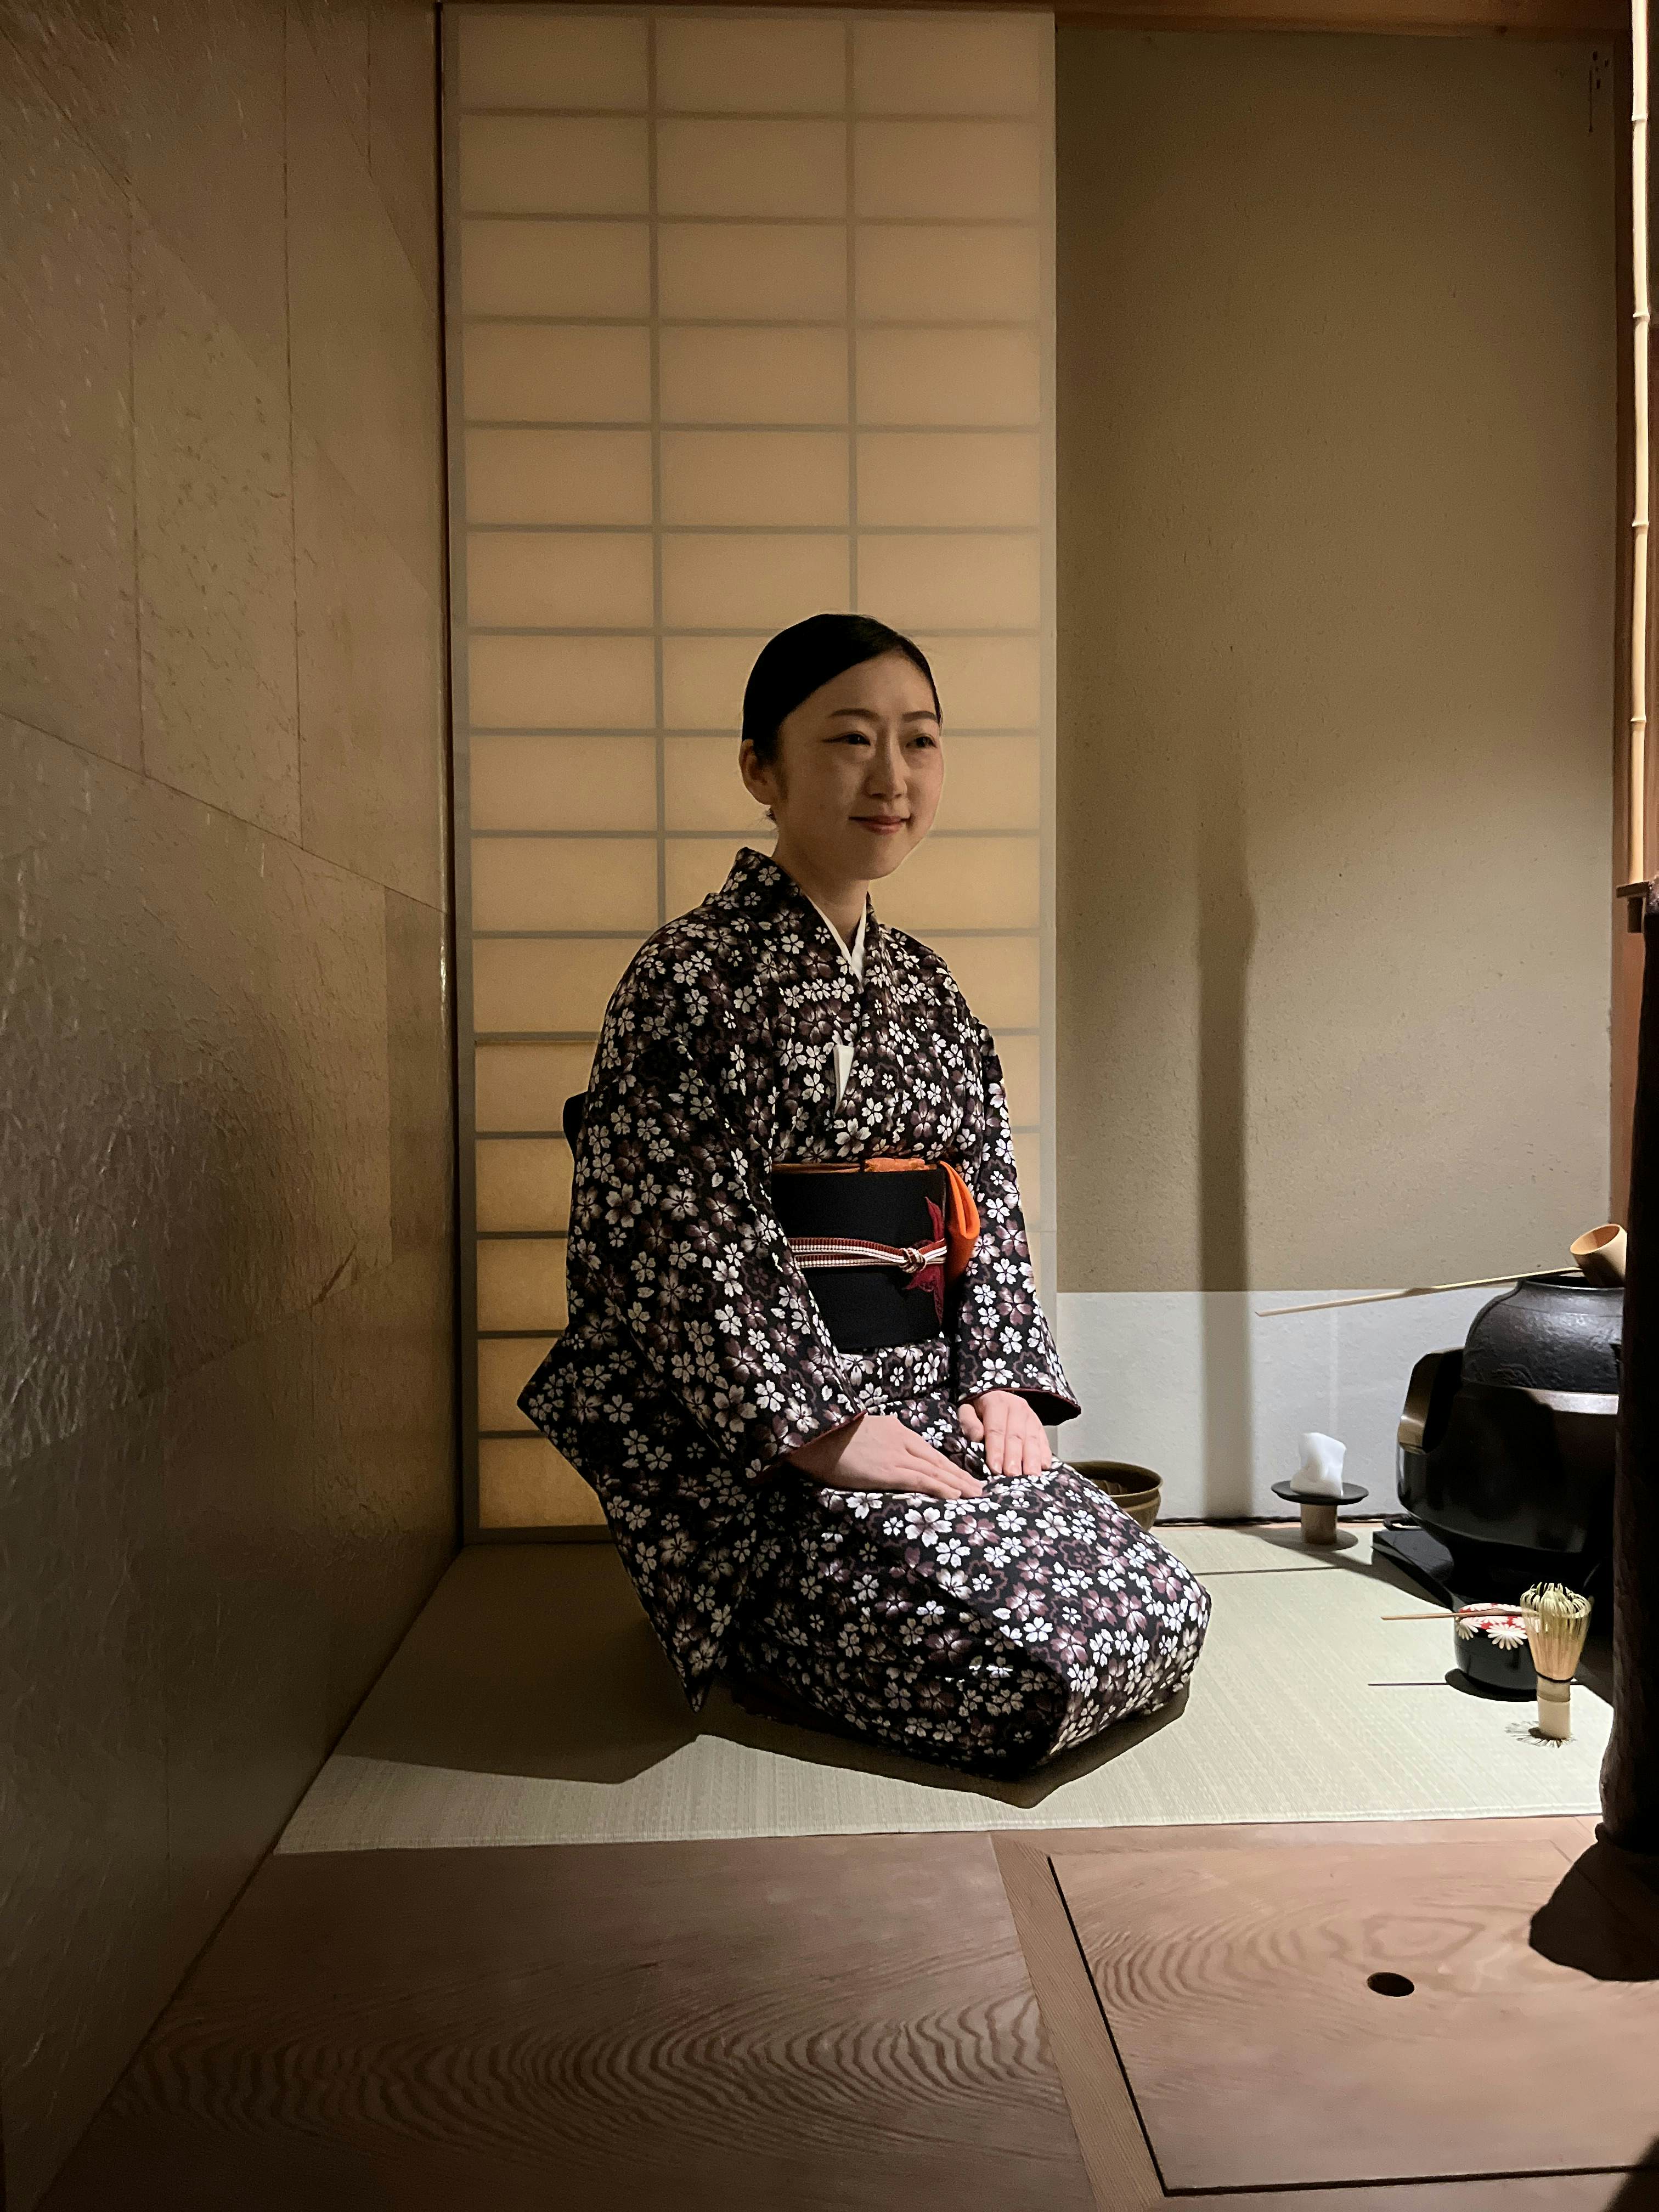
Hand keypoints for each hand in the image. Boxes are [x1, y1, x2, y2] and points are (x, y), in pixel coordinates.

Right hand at [785, 1414, 984, 1501]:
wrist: (814, 1434)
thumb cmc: (830, 1435)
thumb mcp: (861, 1430)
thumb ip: (878, 1440)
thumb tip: (883, 1454)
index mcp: (895, 1429)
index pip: (927, 1450)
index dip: (947, 1464)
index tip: (961, 1475)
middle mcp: (900, 1440)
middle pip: (937, 1460)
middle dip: (959, 1475)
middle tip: (979, 1487)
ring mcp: (895, 1455)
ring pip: (934, 1470)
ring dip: (957, 1483)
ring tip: (975, 1493)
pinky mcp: (887, 1470)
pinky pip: (920, 1480)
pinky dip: (940, 1487)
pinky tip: (955, 1495)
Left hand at [958, 1390, 1051, 1477]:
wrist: (995, 1395)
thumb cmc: (979, 1409)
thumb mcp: (967, 1410)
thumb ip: (969, 1422)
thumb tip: (977, 1437)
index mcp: (997, 1402)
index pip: (996, 1430)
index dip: (996, 1450)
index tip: (995, 1468)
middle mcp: (1017, 1408)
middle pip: (1016, 1437)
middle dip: (1014, 1459)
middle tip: (1012, 1476)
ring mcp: (1031, 1417)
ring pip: (1032, 1440)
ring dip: (1032, 1460)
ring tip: (1030, 1476)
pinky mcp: (1039, 1426)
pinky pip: (1044, 1441)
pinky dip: (1044, 1455)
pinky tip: (1044, 1467)